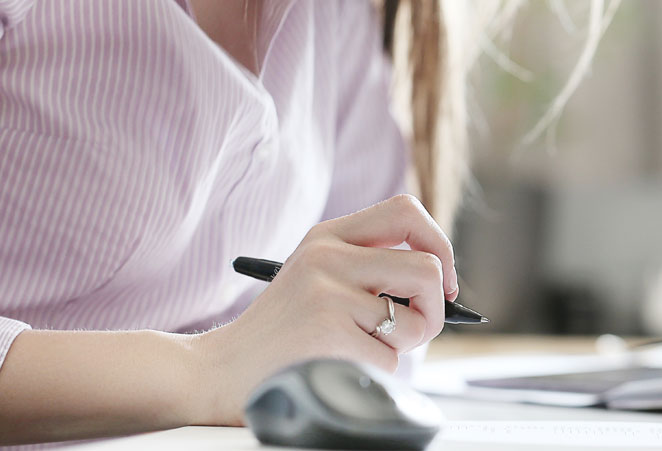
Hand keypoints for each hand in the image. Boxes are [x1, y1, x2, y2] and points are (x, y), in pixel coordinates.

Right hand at [190, 194, 458, 424]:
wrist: (217, 370)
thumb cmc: (280, 334)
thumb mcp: (315, 279)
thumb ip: (367, 268)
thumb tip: (443, 285)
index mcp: (326, 236)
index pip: (406, 212)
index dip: (440, 244)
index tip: (444, 280)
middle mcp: (327, 257)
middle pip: (427, 268)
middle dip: (434, 309)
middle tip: (413, 329)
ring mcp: (327, 294)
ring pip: (414, 321)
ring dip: (400, 347)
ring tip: (358, 350)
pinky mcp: (329, 334)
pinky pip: (389, 362)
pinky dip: (374, 375)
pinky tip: (337, 368)